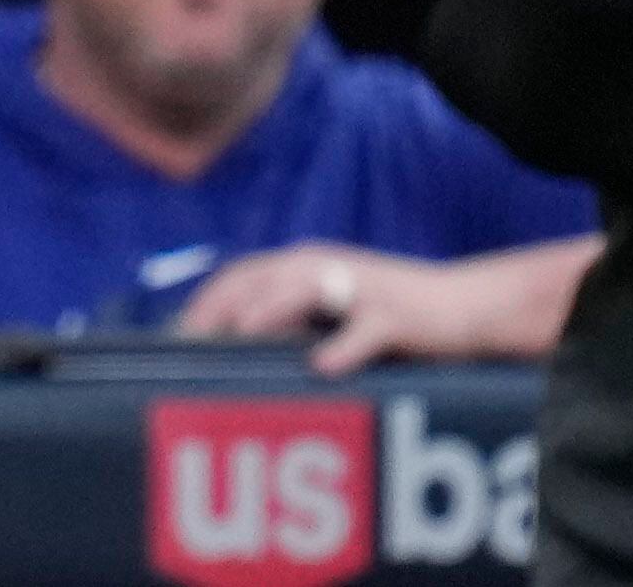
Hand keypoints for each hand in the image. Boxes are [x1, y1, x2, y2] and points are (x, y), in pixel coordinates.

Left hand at [175, 243, 538, 375]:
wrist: (461, 307)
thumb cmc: (387, 316)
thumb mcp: (332, 311)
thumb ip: (289, 321)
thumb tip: (232, 351)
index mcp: (304, 265)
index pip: (238, 276)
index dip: (203, 304)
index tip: (171, 340)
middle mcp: (325, 268)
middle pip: (259, 278)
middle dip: (220, 308)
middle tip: (189, 348)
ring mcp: (360, 290)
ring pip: (304, 291)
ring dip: (269, 312)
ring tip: (239, 338)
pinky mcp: (396, 316)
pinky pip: (365, 330)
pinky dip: (343, 346)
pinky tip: (321, 366)